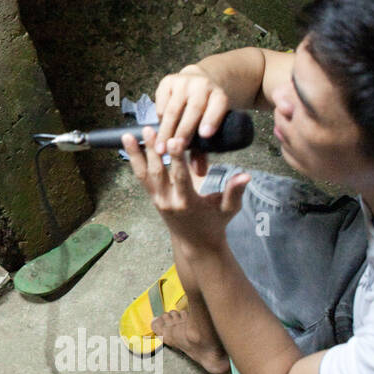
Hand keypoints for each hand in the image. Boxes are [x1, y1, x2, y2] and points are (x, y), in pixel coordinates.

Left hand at [122, 127, 248, 253]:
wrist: (196, 243)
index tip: (174, 140)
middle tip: (149, 130)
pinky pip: (141, 177)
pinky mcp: (153, 197)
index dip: (177, 158)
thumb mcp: (228, 209)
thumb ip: (234, 192)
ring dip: (136, 154)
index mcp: (187, 202)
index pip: (181, 177)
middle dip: (152, 151)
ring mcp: (157, 199)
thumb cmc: (214, 224)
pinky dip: (134, 161)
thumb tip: (246, 176)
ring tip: (128, 135)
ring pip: (144, 174)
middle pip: (157, 172)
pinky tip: (127, 145)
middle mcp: (168, 200)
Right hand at [153, 64, 231, 155]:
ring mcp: (184, 81)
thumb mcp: (212, 125)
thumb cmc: (206, 111)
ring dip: (165, 130)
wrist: (200, 82)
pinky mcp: (168, 81)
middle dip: (182, 131)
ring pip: (173, 109)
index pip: (218, 106)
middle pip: (193, 110)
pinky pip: (160, 103)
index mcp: (220, 96)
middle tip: (174, 150)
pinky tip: (157, 131)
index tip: (205, 135)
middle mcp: (203, 85)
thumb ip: (205, 148)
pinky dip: (159, 118)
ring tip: (160, 148)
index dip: (212, 119)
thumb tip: (199, 171)